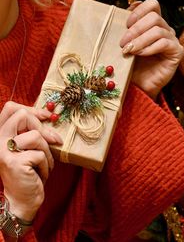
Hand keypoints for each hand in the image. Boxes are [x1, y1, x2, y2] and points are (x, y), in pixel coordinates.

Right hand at [0, 101, 62, 221]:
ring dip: (47, 151)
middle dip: (43, 128)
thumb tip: (49, 115)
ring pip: (35, 136)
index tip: (46, 116)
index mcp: (1, 134)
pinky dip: (46, 165)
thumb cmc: (29, 171)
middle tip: (55, 140)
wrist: (22, 200)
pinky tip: (40, 174)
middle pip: (22, 116)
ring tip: (44, 164)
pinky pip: (40, 154)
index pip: (10, 108)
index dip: (31, 108)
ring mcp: (3, 151)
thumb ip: (32, 130)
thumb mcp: (29, 146)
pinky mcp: (13, 162)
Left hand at [120, 0, 183, 99]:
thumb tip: (126, 10)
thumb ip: (127, 27)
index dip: (139, 11)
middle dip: (136, 29)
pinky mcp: (176, 52)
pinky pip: (164, 43)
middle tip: (123, 42)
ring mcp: (172, 40)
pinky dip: (149, 48)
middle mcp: (164, 29)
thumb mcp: (126, 42)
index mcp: (153, 23)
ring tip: (129, 50)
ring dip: (140, 40)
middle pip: (154, 17)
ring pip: (158, 30)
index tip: (126, 23)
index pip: (152, 5)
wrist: (138, 84)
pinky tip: (140, 54)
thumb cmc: (131, 63)